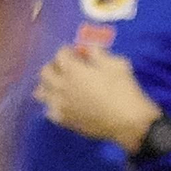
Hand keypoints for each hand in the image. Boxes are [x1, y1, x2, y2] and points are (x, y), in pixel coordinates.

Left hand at [33, 44, 162, 152]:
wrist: (128, 122)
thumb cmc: (124, 90)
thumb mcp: (116, 64)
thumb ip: (99, 53)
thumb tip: (90, 48)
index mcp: (73, 70)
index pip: (60, 54)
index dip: (69, 50)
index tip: (77, 52)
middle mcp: (61, 86)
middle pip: (45, 72)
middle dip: (54, 65)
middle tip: (67, 67)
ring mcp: (61, 105)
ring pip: (41, 92)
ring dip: (49, 85)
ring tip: (61, 85)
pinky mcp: (65, 121)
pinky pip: (49, 111)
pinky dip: (54, 104)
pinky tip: (64, 103)